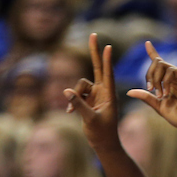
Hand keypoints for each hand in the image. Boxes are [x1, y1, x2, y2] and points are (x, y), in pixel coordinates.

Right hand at [65, 34, 121, 151]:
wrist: (103, 143)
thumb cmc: (102, 133)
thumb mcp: (90, 119)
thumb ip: (79, 105)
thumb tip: (67, 91)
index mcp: (110, 95)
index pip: (108, 74)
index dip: (107, 60)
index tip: (108, 46)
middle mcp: (103, 91)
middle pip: (97, 67)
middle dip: (94, 51)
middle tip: (93, 34)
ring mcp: (95, 94)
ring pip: (80, 84)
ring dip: (74, 95)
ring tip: (73, 111)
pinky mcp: (87, 98)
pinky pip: (75, 93)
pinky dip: (71, 101)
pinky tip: (70, 113)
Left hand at [128, 42, 176, 132]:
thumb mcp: (158, 106)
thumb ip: (146, 97)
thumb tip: (129, 92)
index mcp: (169, 81)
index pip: (160, 63)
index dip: (153, 52)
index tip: (147, 43)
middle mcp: (176, 76)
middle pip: (157, 62)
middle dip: (149, 74)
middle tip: (150, 89)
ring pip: (162, 64)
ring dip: (156, 79)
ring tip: (159, 94)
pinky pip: (171, 71)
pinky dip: (165, 81)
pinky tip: (167, 93)